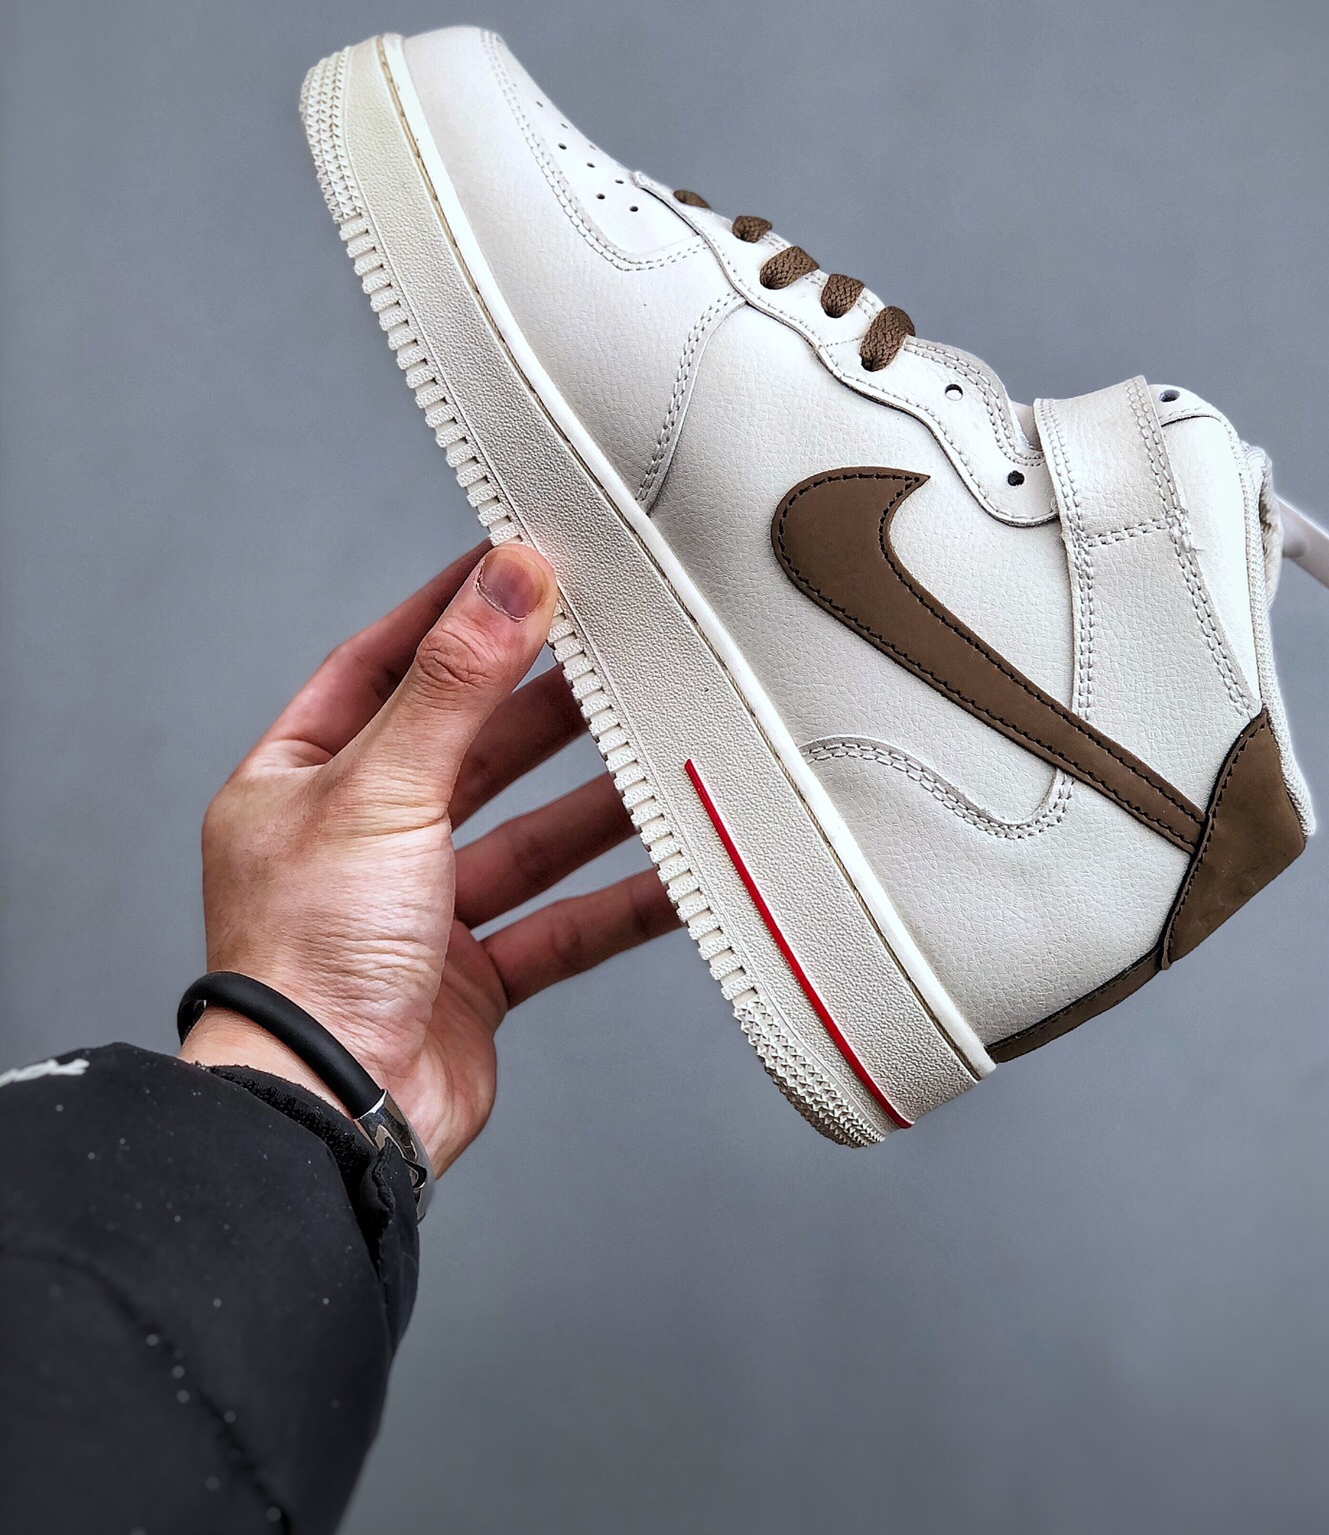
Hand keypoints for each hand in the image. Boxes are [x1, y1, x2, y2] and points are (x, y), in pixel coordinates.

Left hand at [180, 542, 676, 1172]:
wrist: (327, 1118)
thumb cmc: (305, 962)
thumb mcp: (380, 789)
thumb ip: (455, 682)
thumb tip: (507, 578)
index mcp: (298, 785)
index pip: (381, 667)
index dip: (449, 614)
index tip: (513, 562)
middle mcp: (353, 844)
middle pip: (467, 749)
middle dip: (543, 704)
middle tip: (614, 651)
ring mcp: (415, 914)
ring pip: (526, 836)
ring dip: (595, 801)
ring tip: (665, 750)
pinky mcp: (470, 979)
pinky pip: (563, 924)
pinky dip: (621, 900)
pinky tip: (679, 873)